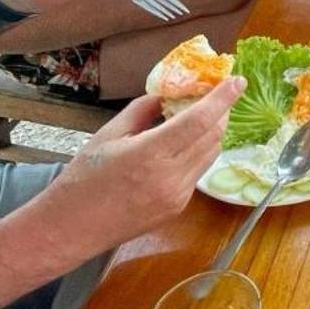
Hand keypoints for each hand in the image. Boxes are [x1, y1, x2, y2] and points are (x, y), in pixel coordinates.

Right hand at [43, 77, 243, 253]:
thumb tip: (168, 95)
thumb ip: (143, 110)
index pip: (199, 121)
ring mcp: (178, 196)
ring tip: (200, 116)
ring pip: (210, 156)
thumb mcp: (109, 134)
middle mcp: (171, 177)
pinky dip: (198, 153)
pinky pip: (198, 173)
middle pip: (212, 138)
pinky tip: (183, 145)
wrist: (72, 228)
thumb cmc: (84, 178)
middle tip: (215, 94)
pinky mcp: (178, 208)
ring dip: (211, 133)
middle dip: (220, 113)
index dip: (222, 98)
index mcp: (151, 154)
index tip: (237, 80)